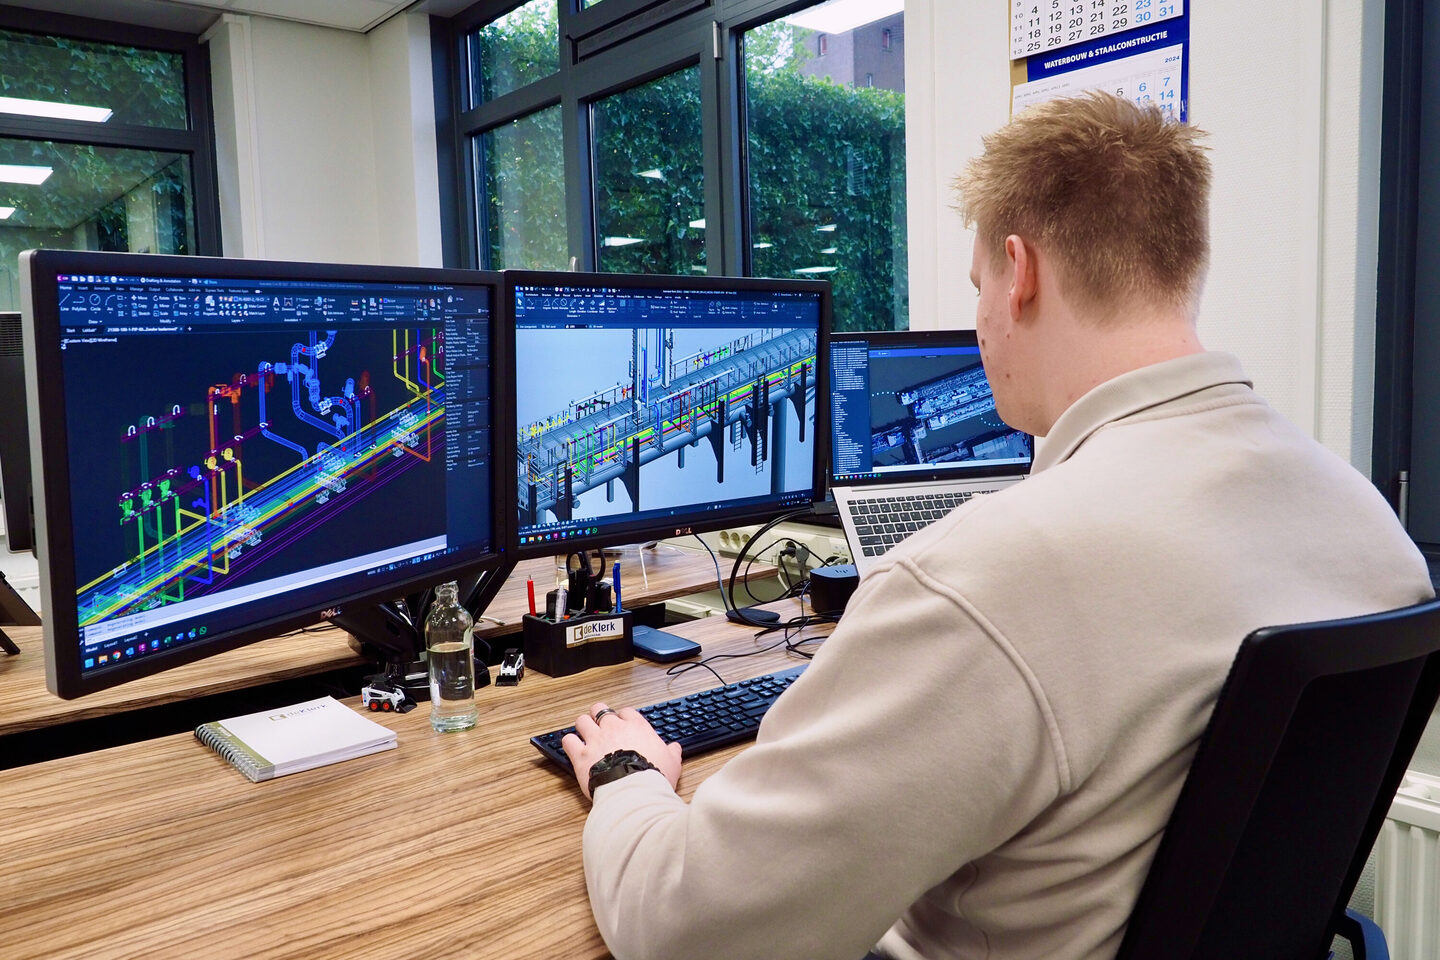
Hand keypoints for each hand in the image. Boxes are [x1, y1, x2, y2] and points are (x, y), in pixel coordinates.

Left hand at [561, 702, 682, 799]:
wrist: (634, 792)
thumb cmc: (653, 776)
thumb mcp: (672, 763)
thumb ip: (672, 752)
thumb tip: (675, 748)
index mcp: (636, 727)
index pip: (626, 712)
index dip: (622, 718)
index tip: (622, 726)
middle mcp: (613, 728)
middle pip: (600, 709)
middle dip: (598, 715)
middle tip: (599, 725)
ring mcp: (595, 740)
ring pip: (582, 721)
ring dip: (582, 726)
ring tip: (584, 734)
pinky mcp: (581, 756)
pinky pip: (568, 741)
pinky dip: (569, 743)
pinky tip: (573, 748)